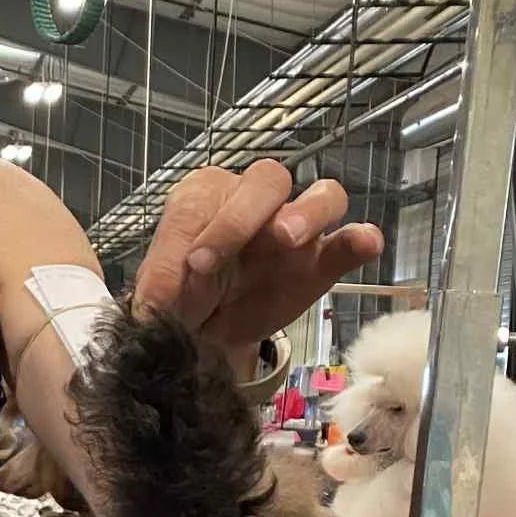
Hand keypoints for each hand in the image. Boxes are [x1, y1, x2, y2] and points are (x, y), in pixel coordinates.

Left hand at [133, 161, 382, 363]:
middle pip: (266, 181)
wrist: (204, 335)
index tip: (188, 268)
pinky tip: (363, 243)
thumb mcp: (162, 295)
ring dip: (307, 213)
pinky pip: (348, 240)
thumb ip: (160, 291)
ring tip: (287, 239)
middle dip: (239, 219)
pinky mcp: (321, 262)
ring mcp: (295, 228)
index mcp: (207, 197)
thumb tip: (153, 310)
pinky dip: (359, 239)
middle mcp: (254, 201)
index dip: (196, 231)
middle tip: (212, 263)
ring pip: (320, 195)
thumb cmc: (183, 298)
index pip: (205, 200)